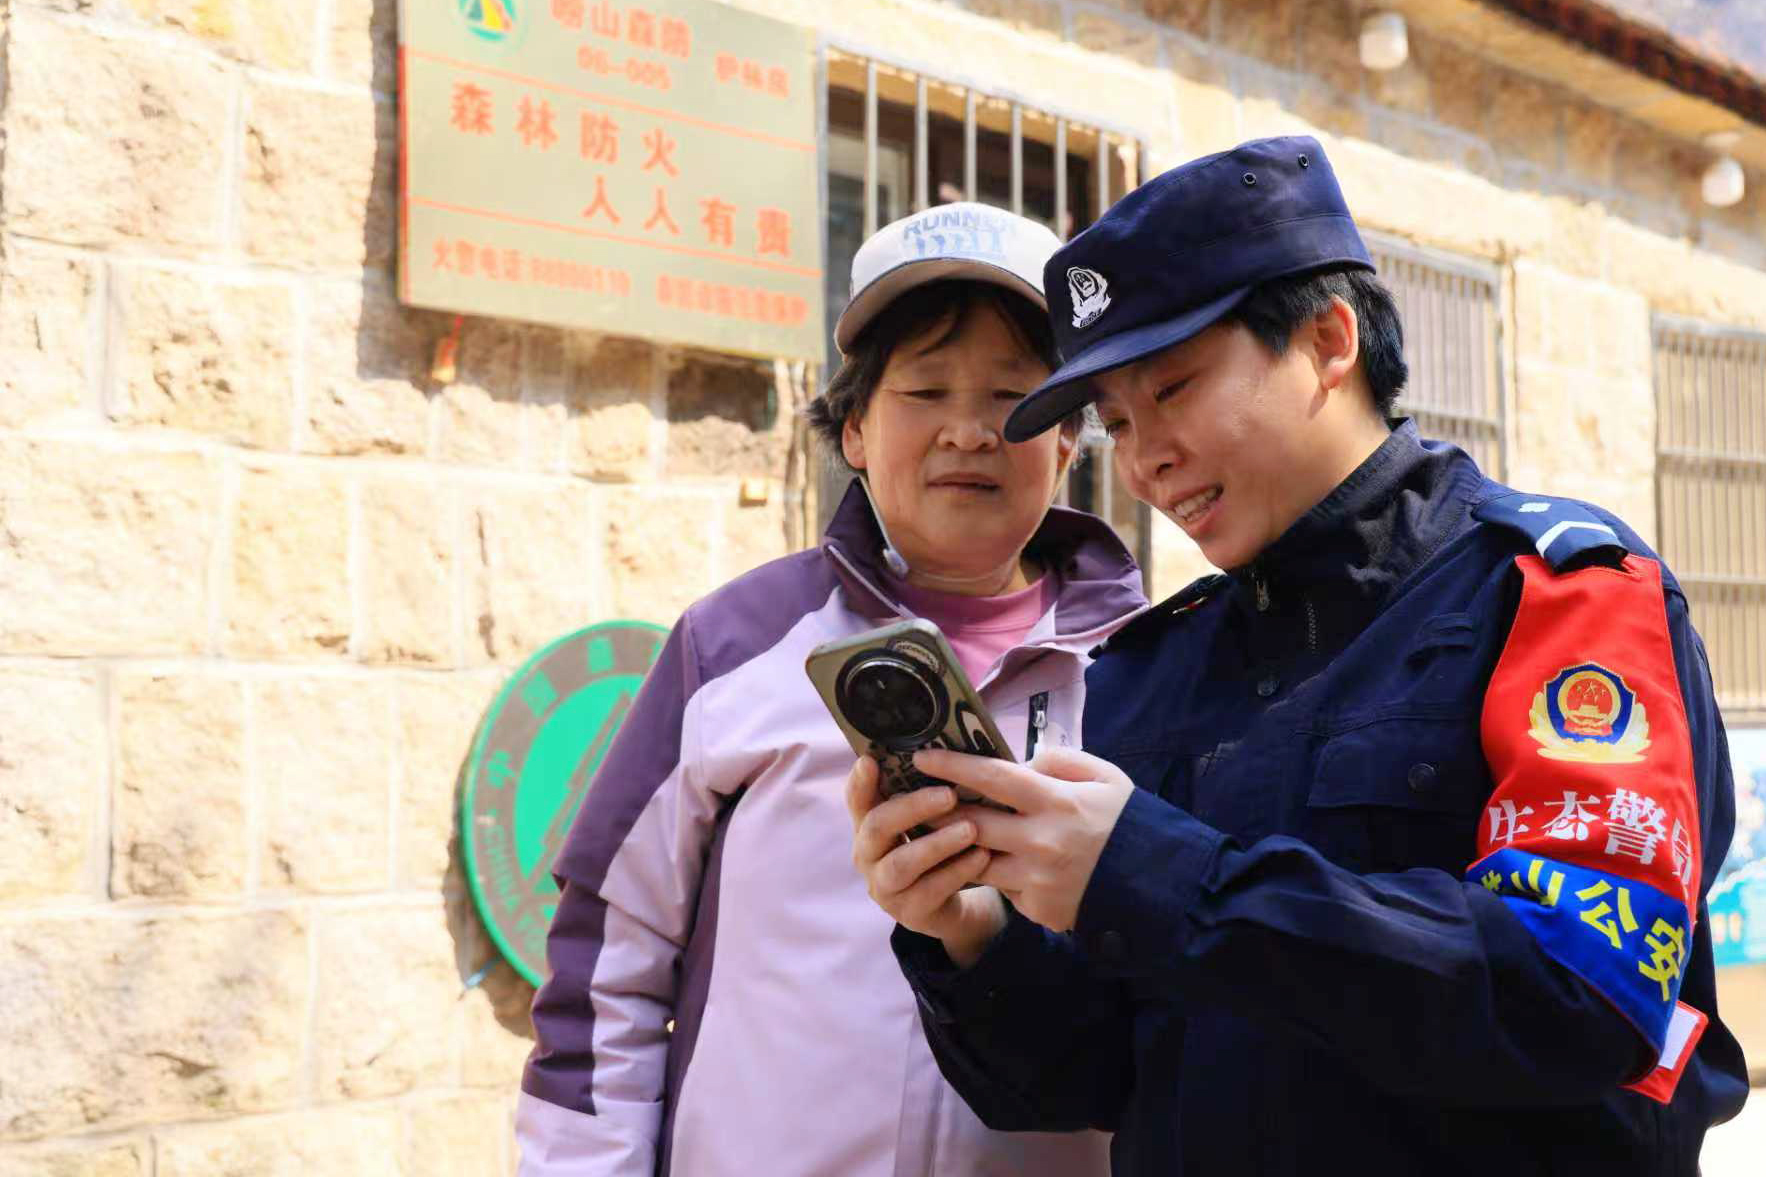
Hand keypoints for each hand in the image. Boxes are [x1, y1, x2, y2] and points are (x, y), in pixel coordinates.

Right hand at [846, 756, 1007, 965]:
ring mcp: (885, 887)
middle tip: (949, 794)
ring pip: (901, 863)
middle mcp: (867, 856)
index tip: (870, 760)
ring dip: (937, 844)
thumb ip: (922, 793)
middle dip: (912, 807)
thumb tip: (946, 751)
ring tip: (970, 829)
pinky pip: (930, 891)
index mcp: (868, 826)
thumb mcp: (925, 821)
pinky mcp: (909, 913)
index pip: (856, 799)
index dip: (859, 782)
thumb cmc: (935, 849)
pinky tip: (981, 856)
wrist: (947, 904)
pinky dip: (957, 871)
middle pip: (876, 826)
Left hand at [916, 746, 1134, 933]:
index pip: (992, 778)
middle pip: (970, 823)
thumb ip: (1057, 761)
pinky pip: (1004, 889)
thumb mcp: (1103, 776)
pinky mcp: (1037, 909)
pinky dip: (999, 875)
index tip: (922, 757)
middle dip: (938, 810)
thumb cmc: (1127, 822)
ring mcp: (1036, 880)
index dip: (953, 765)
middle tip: (919, 799)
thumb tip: (1017, 762)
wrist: (1158, 884)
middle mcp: (1040, 842)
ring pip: (976, 861)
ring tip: (945, 832)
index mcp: (1056, 802)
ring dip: (958, 847)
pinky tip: (1002, 866)